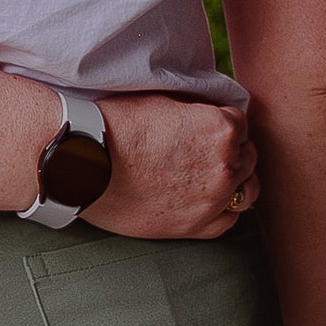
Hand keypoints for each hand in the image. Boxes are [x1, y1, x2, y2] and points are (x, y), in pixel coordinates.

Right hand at [84, 93, 256, 239]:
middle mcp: (225, 164)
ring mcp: (212, 198)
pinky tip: (200, 200)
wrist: (78, 161)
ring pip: (247, 190)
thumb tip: (207, 112)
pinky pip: (229, 220)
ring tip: (204, 178)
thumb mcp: (162, 100)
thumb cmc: (111, 125)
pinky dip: (221, 210)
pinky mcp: (194, 225)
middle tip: (199, 153)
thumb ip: (196, 109)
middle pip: (248, 156)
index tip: (201, 130)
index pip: (241, 123)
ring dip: (233, 182)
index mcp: (222, 128)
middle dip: (229, 152)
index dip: (220, 124)